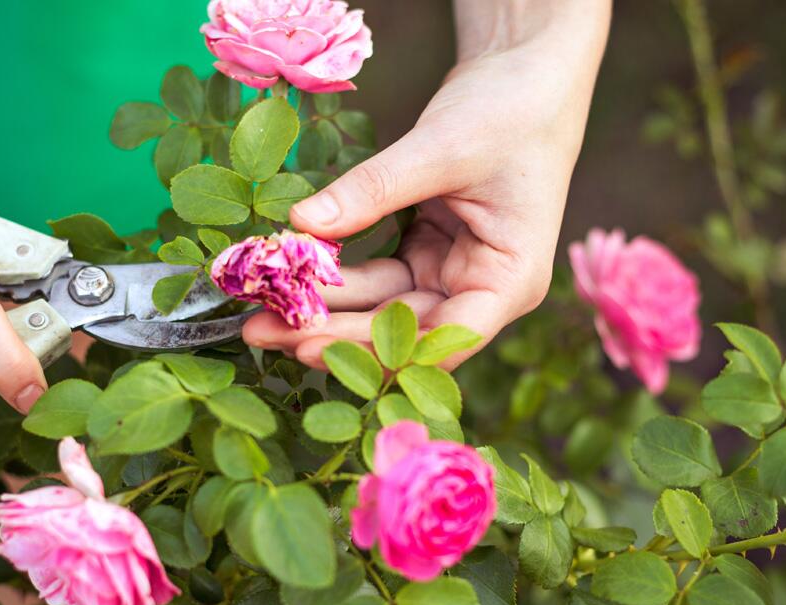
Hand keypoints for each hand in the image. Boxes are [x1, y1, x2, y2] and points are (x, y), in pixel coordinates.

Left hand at [242, 0, 610, 368]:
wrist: (525, 73)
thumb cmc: (509, 110)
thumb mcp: (439, 148)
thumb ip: (373, 190)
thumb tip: (302, 223)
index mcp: (511, 280)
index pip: (442, 337)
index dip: (376, 349)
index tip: (309, 346)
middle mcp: (482, 289)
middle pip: (403, 329)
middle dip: (332, 333)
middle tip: (261, 332)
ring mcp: (452, 274)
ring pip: (381, 307)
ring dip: (325, 309)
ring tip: (260, 314)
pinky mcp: (426, 253)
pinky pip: (375, 278)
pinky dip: (335, 278)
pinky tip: (288, 279)